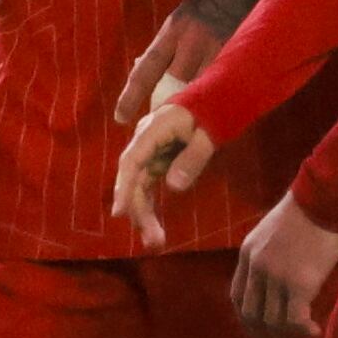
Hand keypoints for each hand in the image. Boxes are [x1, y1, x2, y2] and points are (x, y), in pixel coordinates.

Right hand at [110, 100, 217, 248]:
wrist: (217, 95)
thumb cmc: (213, 110)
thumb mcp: (208, 134)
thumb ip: (193, 158)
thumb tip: (173, 187)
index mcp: (153, 129)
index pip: (132, 161)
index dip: (124, 188)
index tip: (120, 213)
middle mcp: (145, 141)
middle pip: (133, 178)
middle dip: (139, 210)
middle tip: (153, 241)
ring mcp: (150, 151)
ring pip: (139, 184)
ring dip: (144, 212)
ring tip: (155, 242)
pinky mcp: (158, 159)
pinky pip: (148, 184)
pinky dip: (150, 204)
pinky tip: (154, 227)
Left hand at [114, 0, 255, 125]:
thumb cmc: (213, 2)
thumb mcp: (184, 18)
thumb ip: (167, 45)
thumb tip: (141, 68)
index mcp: (173, 29)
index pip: (146, 69)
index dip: (131, 96)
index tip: (121, 119)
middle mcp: (193, 39)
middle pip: (173, 86)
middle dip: (167, 108)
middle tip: (162, 128)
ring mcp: (220, 47)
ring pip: (201, 90)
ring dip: (195, 108)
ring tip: (191, 123)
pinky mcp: (242, 54)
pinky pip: (226, 86)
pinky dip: (220, 100)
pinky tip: (218, 111)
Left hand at [230, 194, 337, 337]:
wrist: (326, 199)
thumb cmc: (307, 211)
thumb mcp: (273, 232)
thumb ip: (268, 256)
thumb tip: (277, 284)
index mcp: (247, 254)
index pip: (237, 297)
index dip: (248, 319)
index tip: (263, 329)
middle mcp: (256, 268)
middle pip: (251, 315)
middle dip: (266, 334)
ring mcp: (276, 277)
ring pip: (272, 322)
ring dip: (287, 336)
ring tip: (303, 337)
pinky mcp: (299, 284)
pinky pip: (294, 320)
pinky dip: (302, 331)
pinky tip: (314, 331)